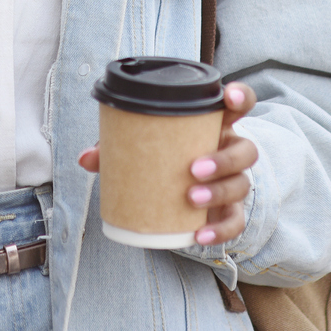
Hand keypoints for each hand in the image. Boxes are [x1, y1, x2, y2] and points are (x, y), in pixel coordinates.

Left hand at [78, 81, 258, 246]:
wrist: (181, 192)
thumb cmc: (163, 155)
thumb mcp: (143, 146)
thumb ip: (117, 147)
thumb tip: (85, 158)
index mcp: (214, 126)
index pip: (239, 104)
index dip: (240, 96)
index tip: (228, 96)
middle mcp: (230, 151)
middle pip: (245, 150)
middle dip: (223, 159)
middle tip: (193, 168)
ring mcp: (234, 181)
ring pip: (242, 184)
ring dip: (219, 191)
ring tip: (191, 198)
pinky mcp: (230, 211)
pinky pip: (235, 221)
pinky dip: (219, 230)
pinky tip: (199, 234)